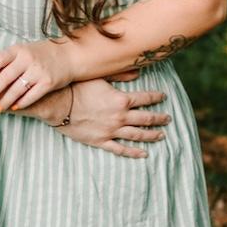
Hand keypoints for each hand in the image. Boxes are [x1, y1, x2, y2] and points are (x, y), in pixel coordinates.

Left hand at [0, 39, 75, 112]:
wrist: (70, 55)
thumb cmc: (41, 54)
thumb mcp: (24, 50)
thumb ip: (9, 61)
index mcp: (19, 49)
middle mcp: (28, 59)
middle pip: (5, 77)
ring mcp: (38, 71)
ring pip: (17, 89)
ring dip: (5, 101)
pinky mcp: (48, 82)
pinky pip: (31, 96)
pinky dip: (22, 103)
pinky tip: (15, 108)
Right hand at [56, 78, 170, 157]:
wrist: (59, 105)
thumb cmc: (77, 87)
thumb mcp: (99, 76)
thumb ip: (120, 75)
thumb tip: (138, 73)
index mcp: (121, 100)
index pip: (145, 98)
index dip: (156, 97)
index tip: (164, 97)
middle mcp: (120, 117)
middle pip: (146, 119)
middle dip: (159, 118)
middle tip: (168, 119)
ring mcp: (111, 131)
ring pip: (137, 135)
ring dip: (151, 135)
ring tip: (161, 135)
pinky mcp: (101, 141)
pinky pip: (121, 149)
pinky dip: (133, 152)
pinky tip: (144, 154)